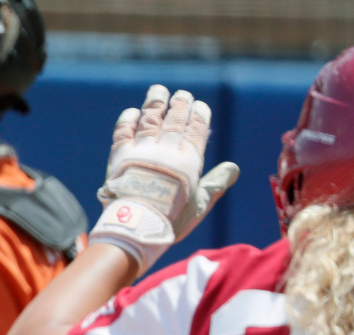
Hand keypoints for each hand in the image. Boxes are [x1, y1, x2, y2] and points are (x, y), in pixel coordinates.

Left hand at [90, 84, 238, 273]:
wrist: (137, 225)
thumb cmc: (171, 219)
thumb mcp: (199, 204)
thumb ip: (215, 184)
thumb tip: (233, 168)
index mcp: (189, 160)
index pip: (196, 130)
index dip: (198, 115)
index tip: (199, 105)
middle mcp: (167, 149)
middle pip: (174, 120)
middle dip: (179, 105)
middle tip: (181, 94)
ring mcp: (142, 149)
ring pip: (150, 118)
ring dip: (155, 103)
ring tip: (159, 91)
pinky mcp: (120, 154)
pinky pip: (124, 130)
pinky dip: (128, 119)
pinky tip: (132, 112)